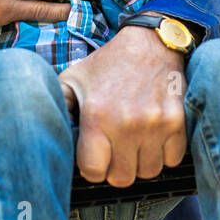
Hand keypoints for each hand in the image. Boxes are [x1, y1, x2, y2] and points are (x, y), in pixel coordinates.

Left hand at [58, 25, 186, 186]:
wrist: (151, 41)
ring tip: (135, 143)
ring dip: (142, 163)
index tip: (95, 157)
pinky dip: (165, 154)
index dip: (93, 168)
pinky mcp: (177, 121)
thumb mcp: (72, 79)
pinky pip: (173, 159)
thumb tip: (41, 134)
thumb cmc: (108, 64)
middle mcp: (127, 123)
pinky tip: (154, 137)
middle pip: (122, 178)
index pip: (94, 172)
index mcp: (97, 115)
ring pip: (149, 172)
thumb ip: (56, 107)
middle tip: (116, 151)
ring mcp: (156, 123)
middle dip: (117, 168)